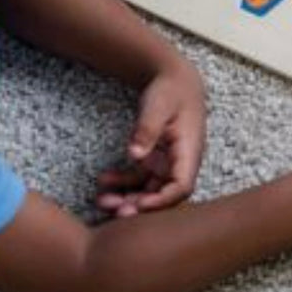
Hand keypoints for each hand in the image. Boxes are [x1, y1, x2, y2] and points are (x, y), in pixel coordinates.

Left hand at [96, 61, 205, 217]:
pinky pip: (140, 178)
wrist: (175, 80)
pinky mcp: (156, 160)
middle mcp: (181, 162)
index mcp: (189, 151)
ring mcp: (168, 163)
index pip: (182, 186)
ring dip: (129, 198)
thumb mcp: (159, 105)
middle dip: (140, 206)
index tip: (138, 205)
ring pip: (150, 190)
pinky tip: (104, 181)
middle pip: (164, 194)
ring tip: (102, 201)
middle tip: (115, 212)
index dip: (162, 200)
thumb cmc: (171, 91)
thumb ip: (147, 129)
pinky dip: (123, 183)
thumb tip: (135, 155)